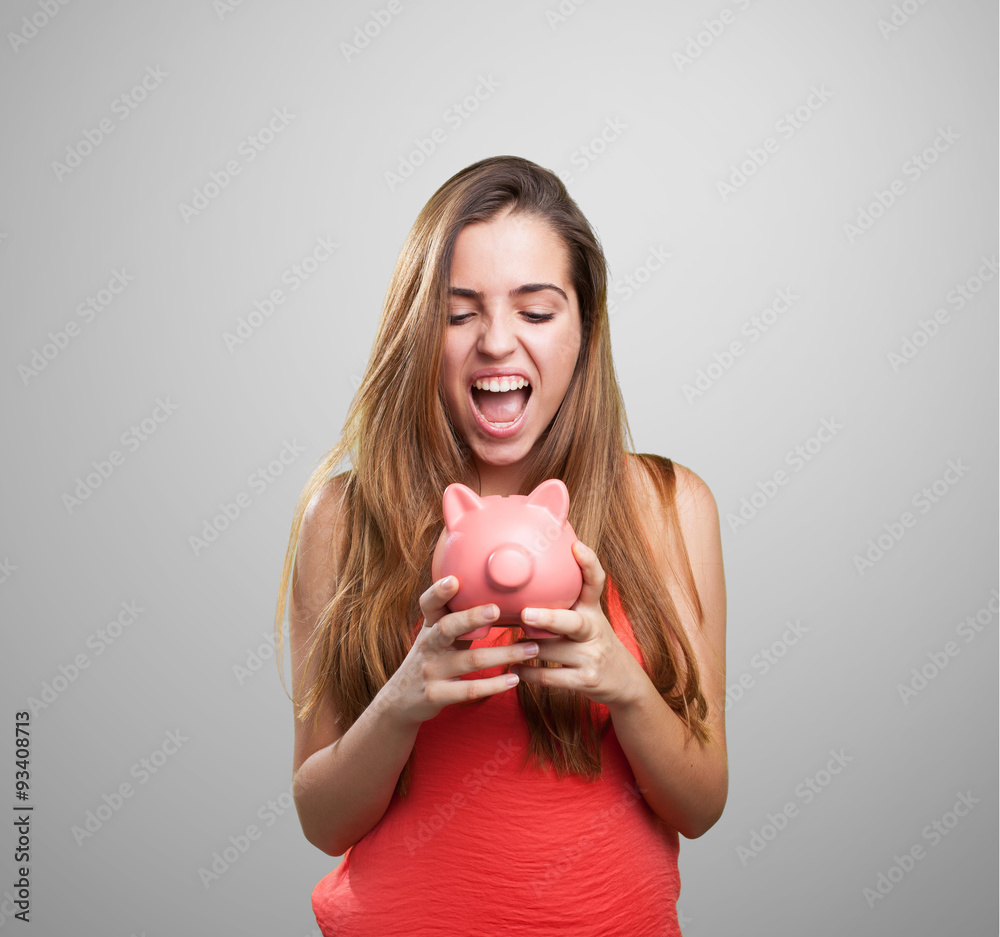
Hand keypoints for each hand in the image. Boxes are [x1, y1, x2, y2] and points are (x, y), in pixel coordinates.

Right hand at [380, 576, 540, 727]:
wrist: (401, 700)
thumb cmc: (431, 659)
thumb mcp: (436, 637)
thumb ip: (458, 619)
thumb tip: (497, 596)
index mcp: (429, 627)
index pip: (428, 605)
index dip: (438, 592)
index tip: (454, 580)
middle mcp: (428, 645)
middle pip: (447, 628)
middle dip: (472, 617)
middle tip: (497, 609)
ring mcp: (430, 671)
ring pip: (470, 660)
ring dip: (503, 654)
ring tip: (531, 648)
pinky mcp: (436, 695)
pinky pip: (469, 689)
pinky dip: (494, 684)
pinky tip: (515, 678)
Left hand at [510, 540, 646, 707]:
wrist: (625, 683)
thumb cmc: (593, 644)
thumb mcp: (589, 620)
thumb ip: (566, 604)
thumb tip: (527, 581)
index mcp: (593, 611)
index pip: (596, 583)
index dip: (589, 564)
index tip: (576, 546)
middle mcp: (595, 631)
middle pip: (573, 622)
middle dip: (548, 618)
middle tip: (525, 614)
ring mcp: (592, 657)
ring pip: (553, 652)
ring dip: (525, 650)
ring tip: (505, 647)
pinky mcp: (586, 680)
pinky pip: (551, 677)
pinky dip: (529, 674)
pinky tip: (515, 669)